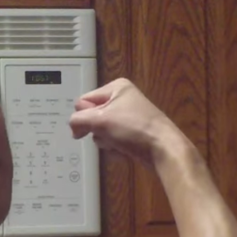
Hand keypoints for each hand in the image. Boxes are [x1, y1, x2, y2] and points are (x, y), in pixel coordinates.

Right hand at [69, 78, 188, 167]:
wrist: (163, 149)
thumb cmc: (133, 129)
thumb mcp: (100, 120)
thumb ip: (78, 120)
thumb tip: (73, 128)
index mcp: (116, 87)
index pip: (83, 101)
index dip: (83, 116)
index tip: (89, 128)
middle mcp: (122, 99)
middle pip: (92, 117)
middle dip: (96, 130)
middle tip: (108, 134)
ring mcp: (127, 117)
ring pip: (101, 131)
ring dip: (105, 140)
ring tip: (118, 142)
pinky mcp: (132, 133)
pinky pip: (112, 139)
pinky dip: (114, 146)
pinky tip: (123, 149)